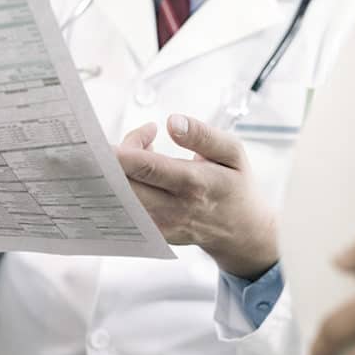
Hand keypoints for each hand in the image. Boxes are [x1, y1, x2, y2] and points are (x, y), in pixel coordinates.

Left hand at [116, 116, 277, 279]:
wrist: (242, 231)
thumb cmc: (235, 185)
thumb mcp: (233, 153)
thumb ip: (202, 134)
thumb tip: (172, 122)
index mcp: (194, 183)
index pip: (146, 166)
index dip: (126, 147)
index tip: (139, 131)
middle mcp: (174, 208)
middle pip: (122, 184)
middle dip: (113, 159)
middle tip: (129, 142)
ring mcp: (162, 224)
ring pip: (119, 199)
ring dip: (116, 174)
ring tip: (136, 157)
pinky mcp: (154, 233)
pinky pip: (125, 210)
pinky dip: (121, 190)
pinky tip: (138, 177)